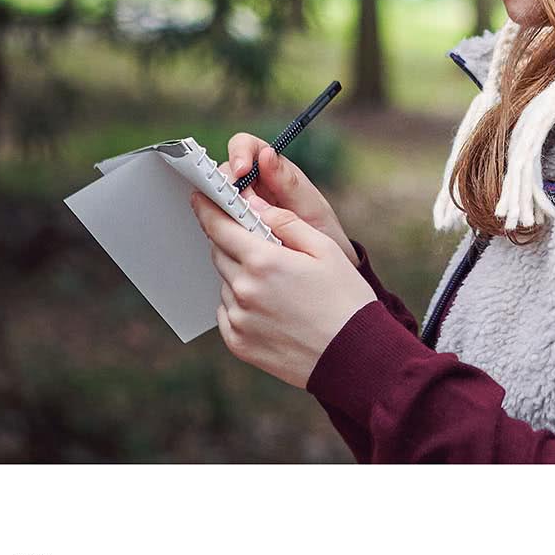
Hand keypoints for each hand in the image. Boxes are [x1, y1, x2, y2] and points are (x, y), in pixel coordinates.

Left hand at [191, 192, 375, 388]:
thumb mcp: (324, 248)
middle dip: (231, 240)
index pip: (220, 227)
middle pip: (220, 252)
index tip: (201, 198)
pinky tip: (270, 305)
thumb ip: (286, 222)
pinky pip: (227, 311)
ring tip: (276, 283)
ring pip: (225, 282)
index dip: (208, 209)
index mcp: (263, 261)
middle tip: (257, 242)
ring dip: (239, 273)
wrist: (353, 356)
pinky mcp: (238, 343)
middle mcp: (243, 290)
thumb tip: (255, 205)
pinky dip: (240, 302)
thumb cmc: (344, 298)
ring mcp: (238, 319)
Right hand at [223, 131, 359, 266]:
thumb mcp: (311, 207)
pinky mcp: (235, 230)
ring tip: (233, 223)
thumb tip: (267, 155)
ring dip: (219, 208)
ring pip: (216, 198)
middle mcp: (255, 185)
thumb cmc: (322, 232)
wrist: (324, 269)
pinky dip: (219, 229)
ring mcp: (243, 207)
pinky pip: (218, 224)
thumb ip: (288, 183)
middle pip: (224, 171)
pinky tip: (230, 238)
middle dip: (223, 184)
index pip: (246, 146)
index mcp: (274, 170)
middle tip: (230, 202)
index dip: (239, 154)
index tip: (241, 170)